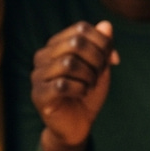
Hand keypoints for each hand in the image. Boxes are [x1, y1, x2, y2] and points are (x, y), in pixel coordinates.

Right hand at [32, 21, 119, 150]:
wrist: (77, 125)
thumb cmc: (87, 90)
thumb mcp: (100, 65)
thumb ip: (103, 44)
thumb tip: (106, 25)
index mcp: (56, 43)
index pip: (81, 28)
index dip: (102, 41)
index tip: (111, 58)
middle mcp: (43, 55)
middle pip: (76, 43)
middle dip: (96, 59)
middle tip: (99, 74)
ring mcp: (38, 75)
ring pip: (69, 63)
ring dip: (89, 76)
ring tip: (91, 84)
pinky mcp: (39, 95)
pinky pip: (62, 85)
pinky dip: (80, 89)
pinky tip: (82, 94)